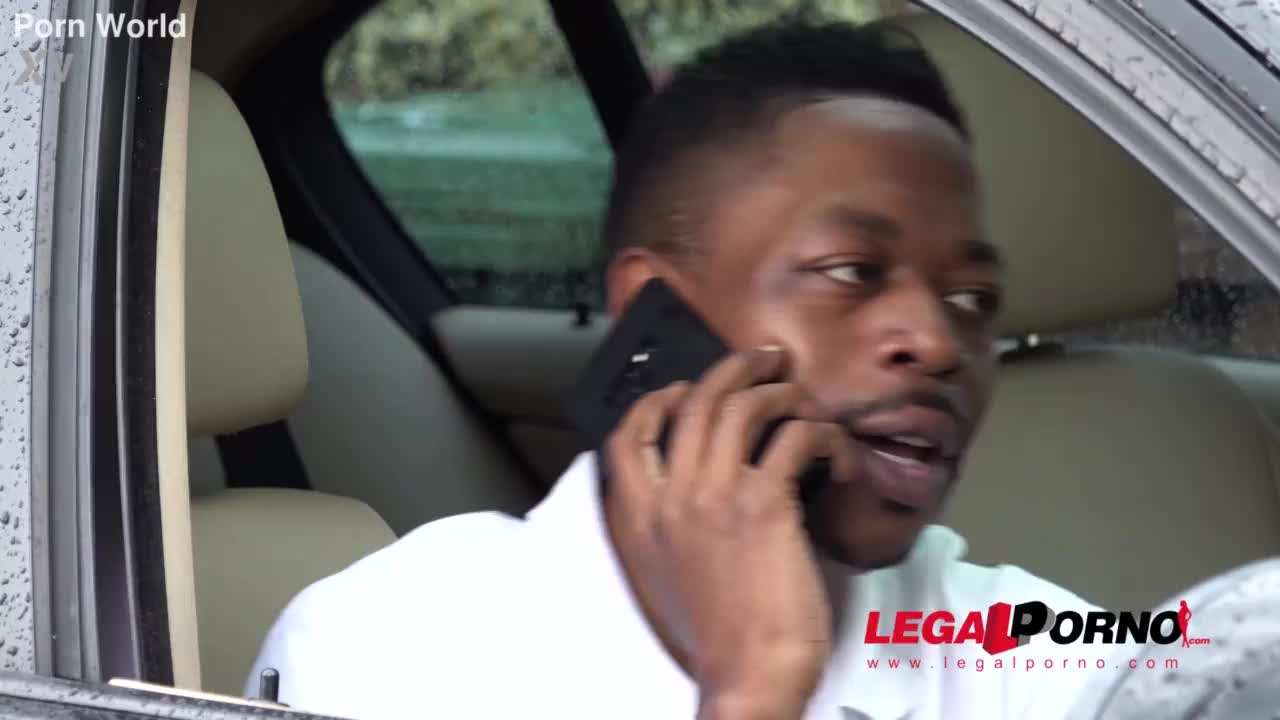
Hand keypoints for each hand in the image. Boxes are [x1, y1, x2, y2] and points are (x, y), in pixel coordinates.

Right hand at [603, 347, 857, 719]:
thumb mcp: (666, 576)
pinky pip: (796, 438)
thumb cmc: (717, 636)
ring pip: (746, 406)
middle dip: (736, 369)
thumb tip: (699, 482)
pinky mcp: (764, 503)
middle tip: (767, 361)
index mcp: (637, 517)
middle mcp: (669, 497)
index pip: (629, 433)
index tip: (690, 388)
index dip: (661, 398)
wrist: (747, 675)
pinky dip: (824, 437)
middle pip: (696, 401)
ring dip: (783, 393)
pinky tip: (837, 459)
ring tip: (805, 400)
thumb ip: (668, 525)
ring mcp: (714, 495)